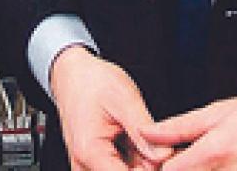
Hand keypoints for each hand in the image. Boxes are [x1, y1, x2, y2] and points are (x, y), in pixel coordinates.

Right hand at [49, 45, 174, 168]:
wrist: (71, 75)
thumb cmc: (92, 82)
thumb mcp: (124, 100)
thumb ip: (144, 132)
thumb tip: (165, 157)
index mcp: (91, 153)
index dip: (153, 167)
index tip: (164, 153)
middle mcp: (84, 166)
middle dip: (148, 163)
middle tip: (154, 139)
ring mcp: (87, 168)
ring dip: (142, 161)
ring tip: (139, 134)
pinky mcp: (93, 167)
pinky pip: (120, 170)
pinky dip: (135, 160)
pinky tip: (135, 140)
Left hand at [142, 92, 236, 169]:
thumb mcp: (220, 111)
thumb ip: (180, 126)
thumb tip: (148, 131)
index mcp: (214, 154)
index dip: (156, 164)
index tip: (157, 156)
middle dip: (177, 168)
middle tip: (176, 158)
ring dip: (197, 170)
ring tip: (205, 158)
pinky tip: (221, 164)